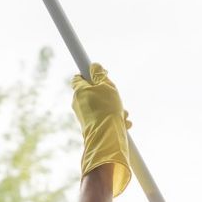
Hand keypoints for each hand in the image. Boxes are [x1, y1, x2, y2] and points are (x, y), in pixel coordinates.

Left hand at [70, 63, 132, 196]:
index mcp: (79, 91)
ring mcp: (83, 116)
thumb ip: (100, 74)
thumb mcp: (106, 86)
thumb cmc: (106, 109)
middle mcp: (78, 103)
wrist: (105, 136)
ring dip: (114, 108)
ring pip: (100, 106)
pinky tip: (123, 123)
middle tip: (116, 98)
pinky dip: (113, 119)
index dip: (88, 75)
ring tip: (123, 114)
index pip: (78, 78)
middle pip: (93, 92)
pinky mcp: (90, 126)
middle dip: (108, 94)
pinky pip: (102, 118)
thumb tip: (93, 65)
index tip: (98, 76)